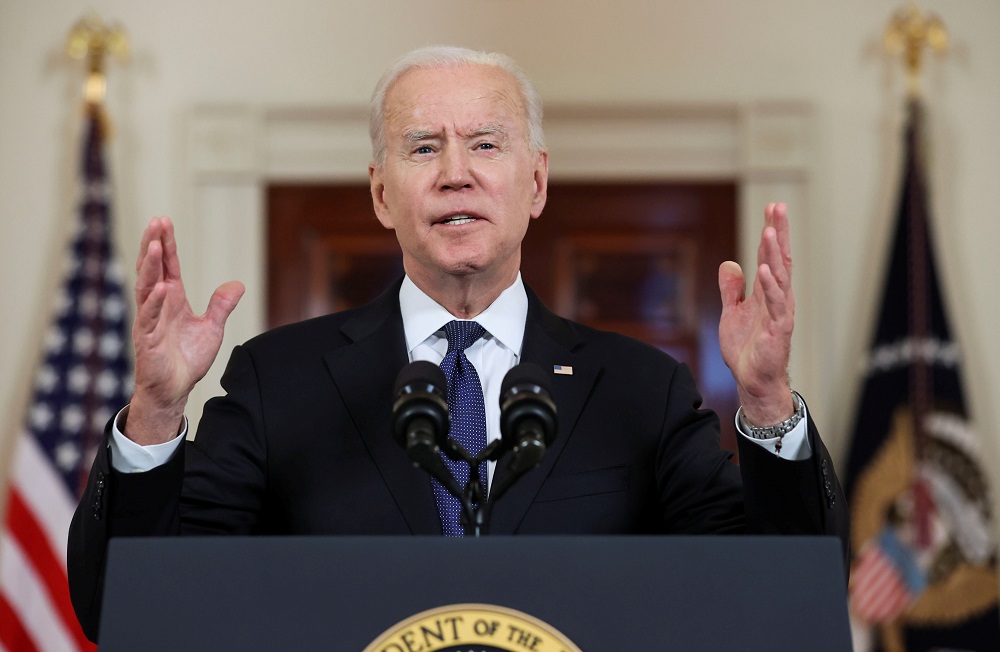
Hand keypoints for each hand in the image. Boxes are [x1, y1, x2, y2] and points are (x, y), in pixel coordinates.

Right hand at [126, 217, 244, 443]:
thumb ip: (221, 305)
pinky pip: (149, 317)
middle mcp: (158, 305)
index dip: (166, 245)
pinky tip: (160, 286)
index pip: (168, 266)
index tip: (164, 221)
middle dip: (153, 244)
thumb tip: (238, 284)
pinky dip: (154, 301)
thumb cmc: (188, 359)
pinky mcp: (147, 339)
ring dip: (149, 266)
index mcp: (172, 299)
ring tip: (152, 244)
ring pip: (146, 287)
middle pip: (153, 269)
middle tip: (156, 221)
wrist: (175, 389)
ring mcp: (149, 320)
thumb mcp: (211, 328)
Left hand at [718, 203, 793, 425]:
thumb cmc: (746, 348)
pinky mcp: (778, 328)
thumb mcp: (732, 313)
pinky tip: (764, 269)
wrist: (751, 379)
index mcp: (767, 292)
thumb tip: (729, 264)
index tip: (772, 208)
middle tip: (778, 207)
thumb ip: (732, 290)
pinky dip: (770, 286)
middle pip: (779, 259)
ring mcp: (780, 312)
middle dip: (779, 233)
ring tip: (770, 230)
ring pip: (780, 276)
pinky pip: (776, 304)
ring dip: (774, 253)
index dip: (771, 232)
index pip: (771, 256)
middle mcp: (777, 298)